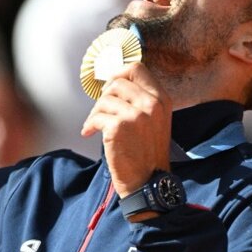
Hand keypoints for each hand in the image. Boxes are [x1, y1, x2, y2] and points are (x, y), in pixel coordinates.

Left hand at [81, 63, 171, 199]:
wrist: (147, 182)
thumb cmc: (147, 153)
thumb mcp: (155, 120)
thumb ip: (141, 100)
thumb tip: (114, 82)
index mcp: (161, 99)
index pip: (137, 68)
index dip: (118, 75)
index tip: (110, 88)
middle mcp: (151, 104)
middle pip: (117, 81)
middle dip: (104, 95)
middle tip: (101, 111)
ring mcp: (136, 115)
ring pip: (104, 99)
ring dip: (96, 112)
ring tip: (98, 126)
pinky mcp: (119, 127)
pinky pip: (96, 116)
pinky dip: (90, 125)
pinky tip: (91, 133)